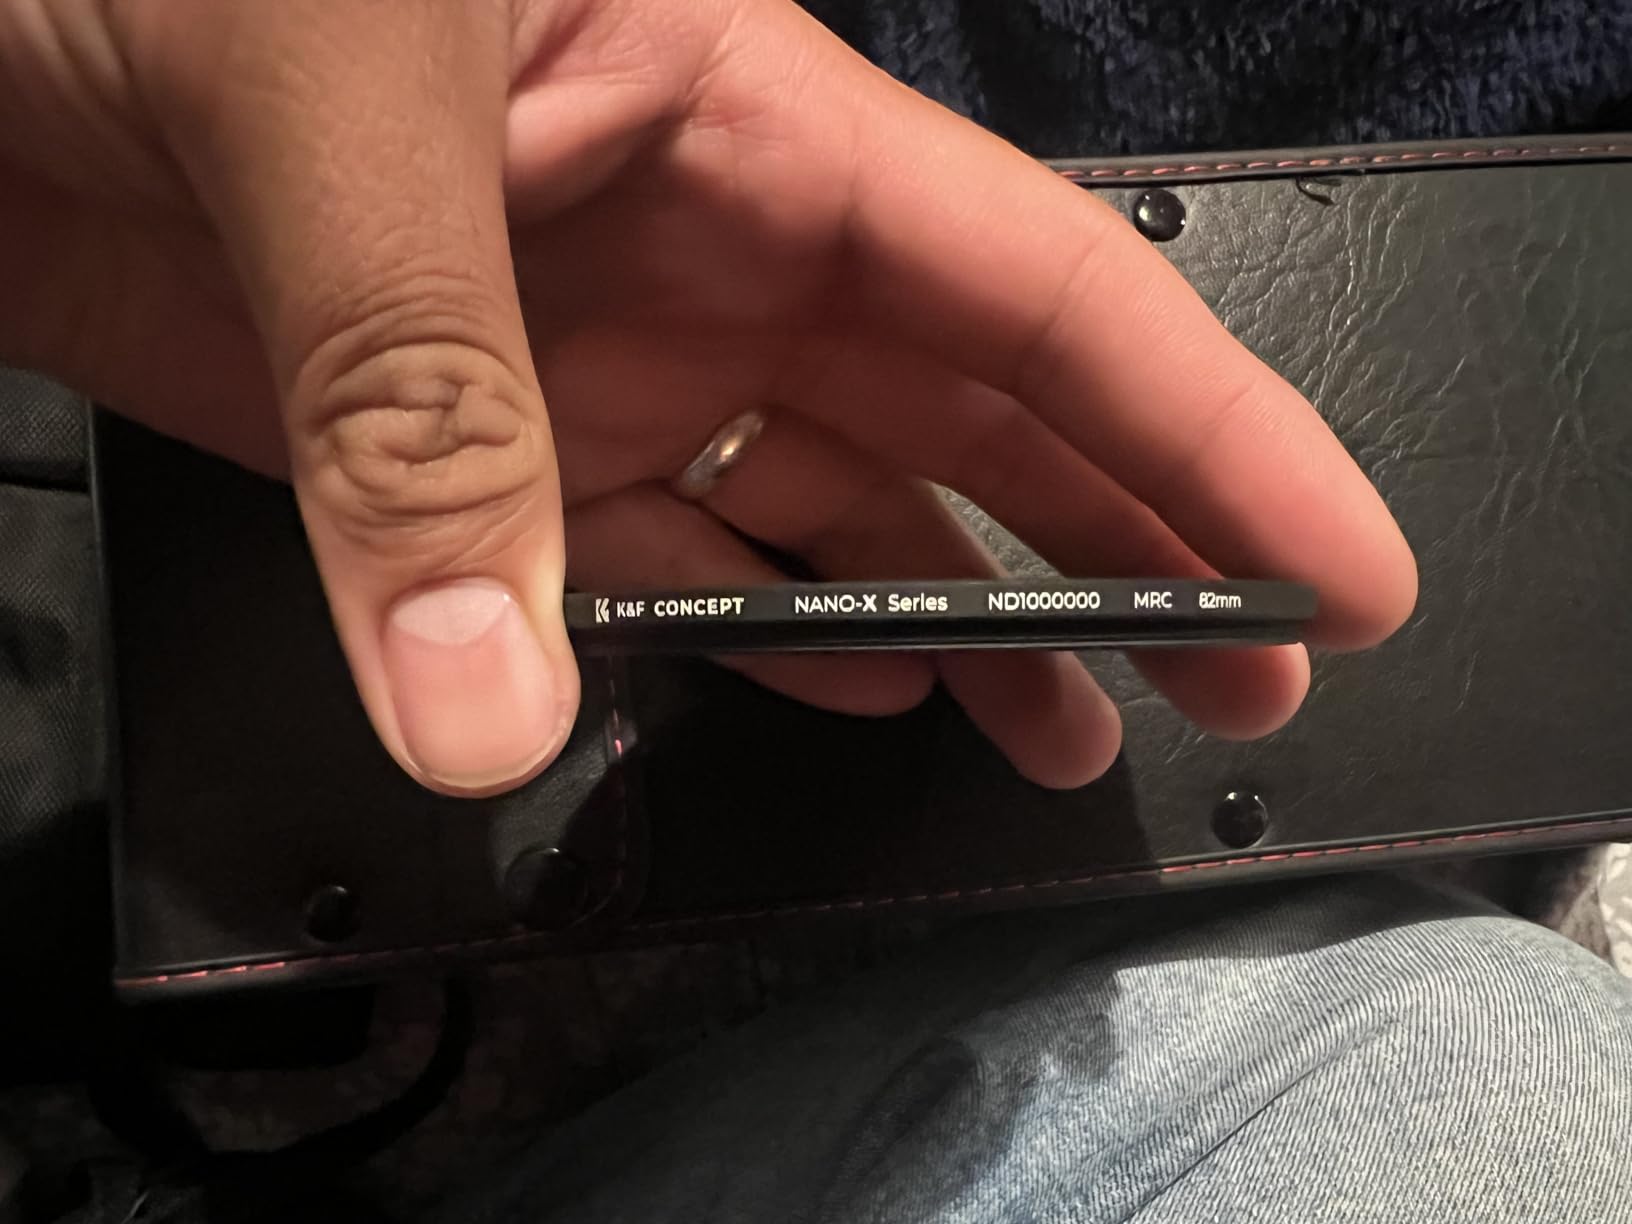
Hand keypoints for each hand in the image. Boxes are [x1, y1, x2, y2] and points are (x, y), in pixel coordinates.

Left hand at [0, 0, 1415, 794]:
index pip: (1040, 285)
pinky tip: (850, 683)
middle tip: (1246, 682)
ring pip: (824, 510)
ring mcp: (585, 351)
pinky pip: (651, 561)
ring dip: (953, 624)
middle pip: (971, 422)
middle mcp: (691, 241)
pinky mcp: (454, 441)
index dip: (1209, 431)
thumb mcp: (323, 102)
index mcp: (728, 108)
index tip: (1336, 563)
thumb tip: (493, 694)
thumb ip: (421, 403)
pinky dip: (748, 630)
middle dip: (1124, 550)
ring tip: (1071, 733)